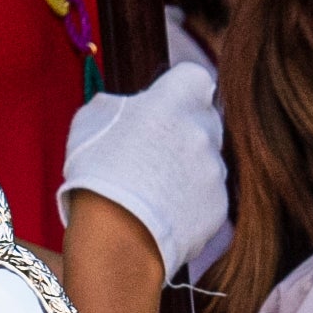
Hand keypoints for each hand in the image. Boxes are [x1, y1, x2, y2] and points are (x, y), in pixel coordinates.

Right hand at [60, 65, 229, 278]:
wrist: (119, 236)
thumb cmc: (96, 174)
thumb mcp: (91, 121)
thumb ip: (122, 105)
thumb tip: (134, 107)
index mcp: (173, 102)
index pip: (194, 77)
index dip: (181, 88)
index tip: (167, 102)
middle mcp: (203, 133)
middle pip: (204, 119)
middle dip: (185, 129)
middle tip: (154, 150)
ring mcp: (216, 171)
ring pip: (207, 159)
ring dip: (188, 167)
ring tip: (154, 187)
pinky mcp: (221, 206)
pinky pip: (208, 193)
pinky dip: (191, 199)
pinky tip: (164, 210)